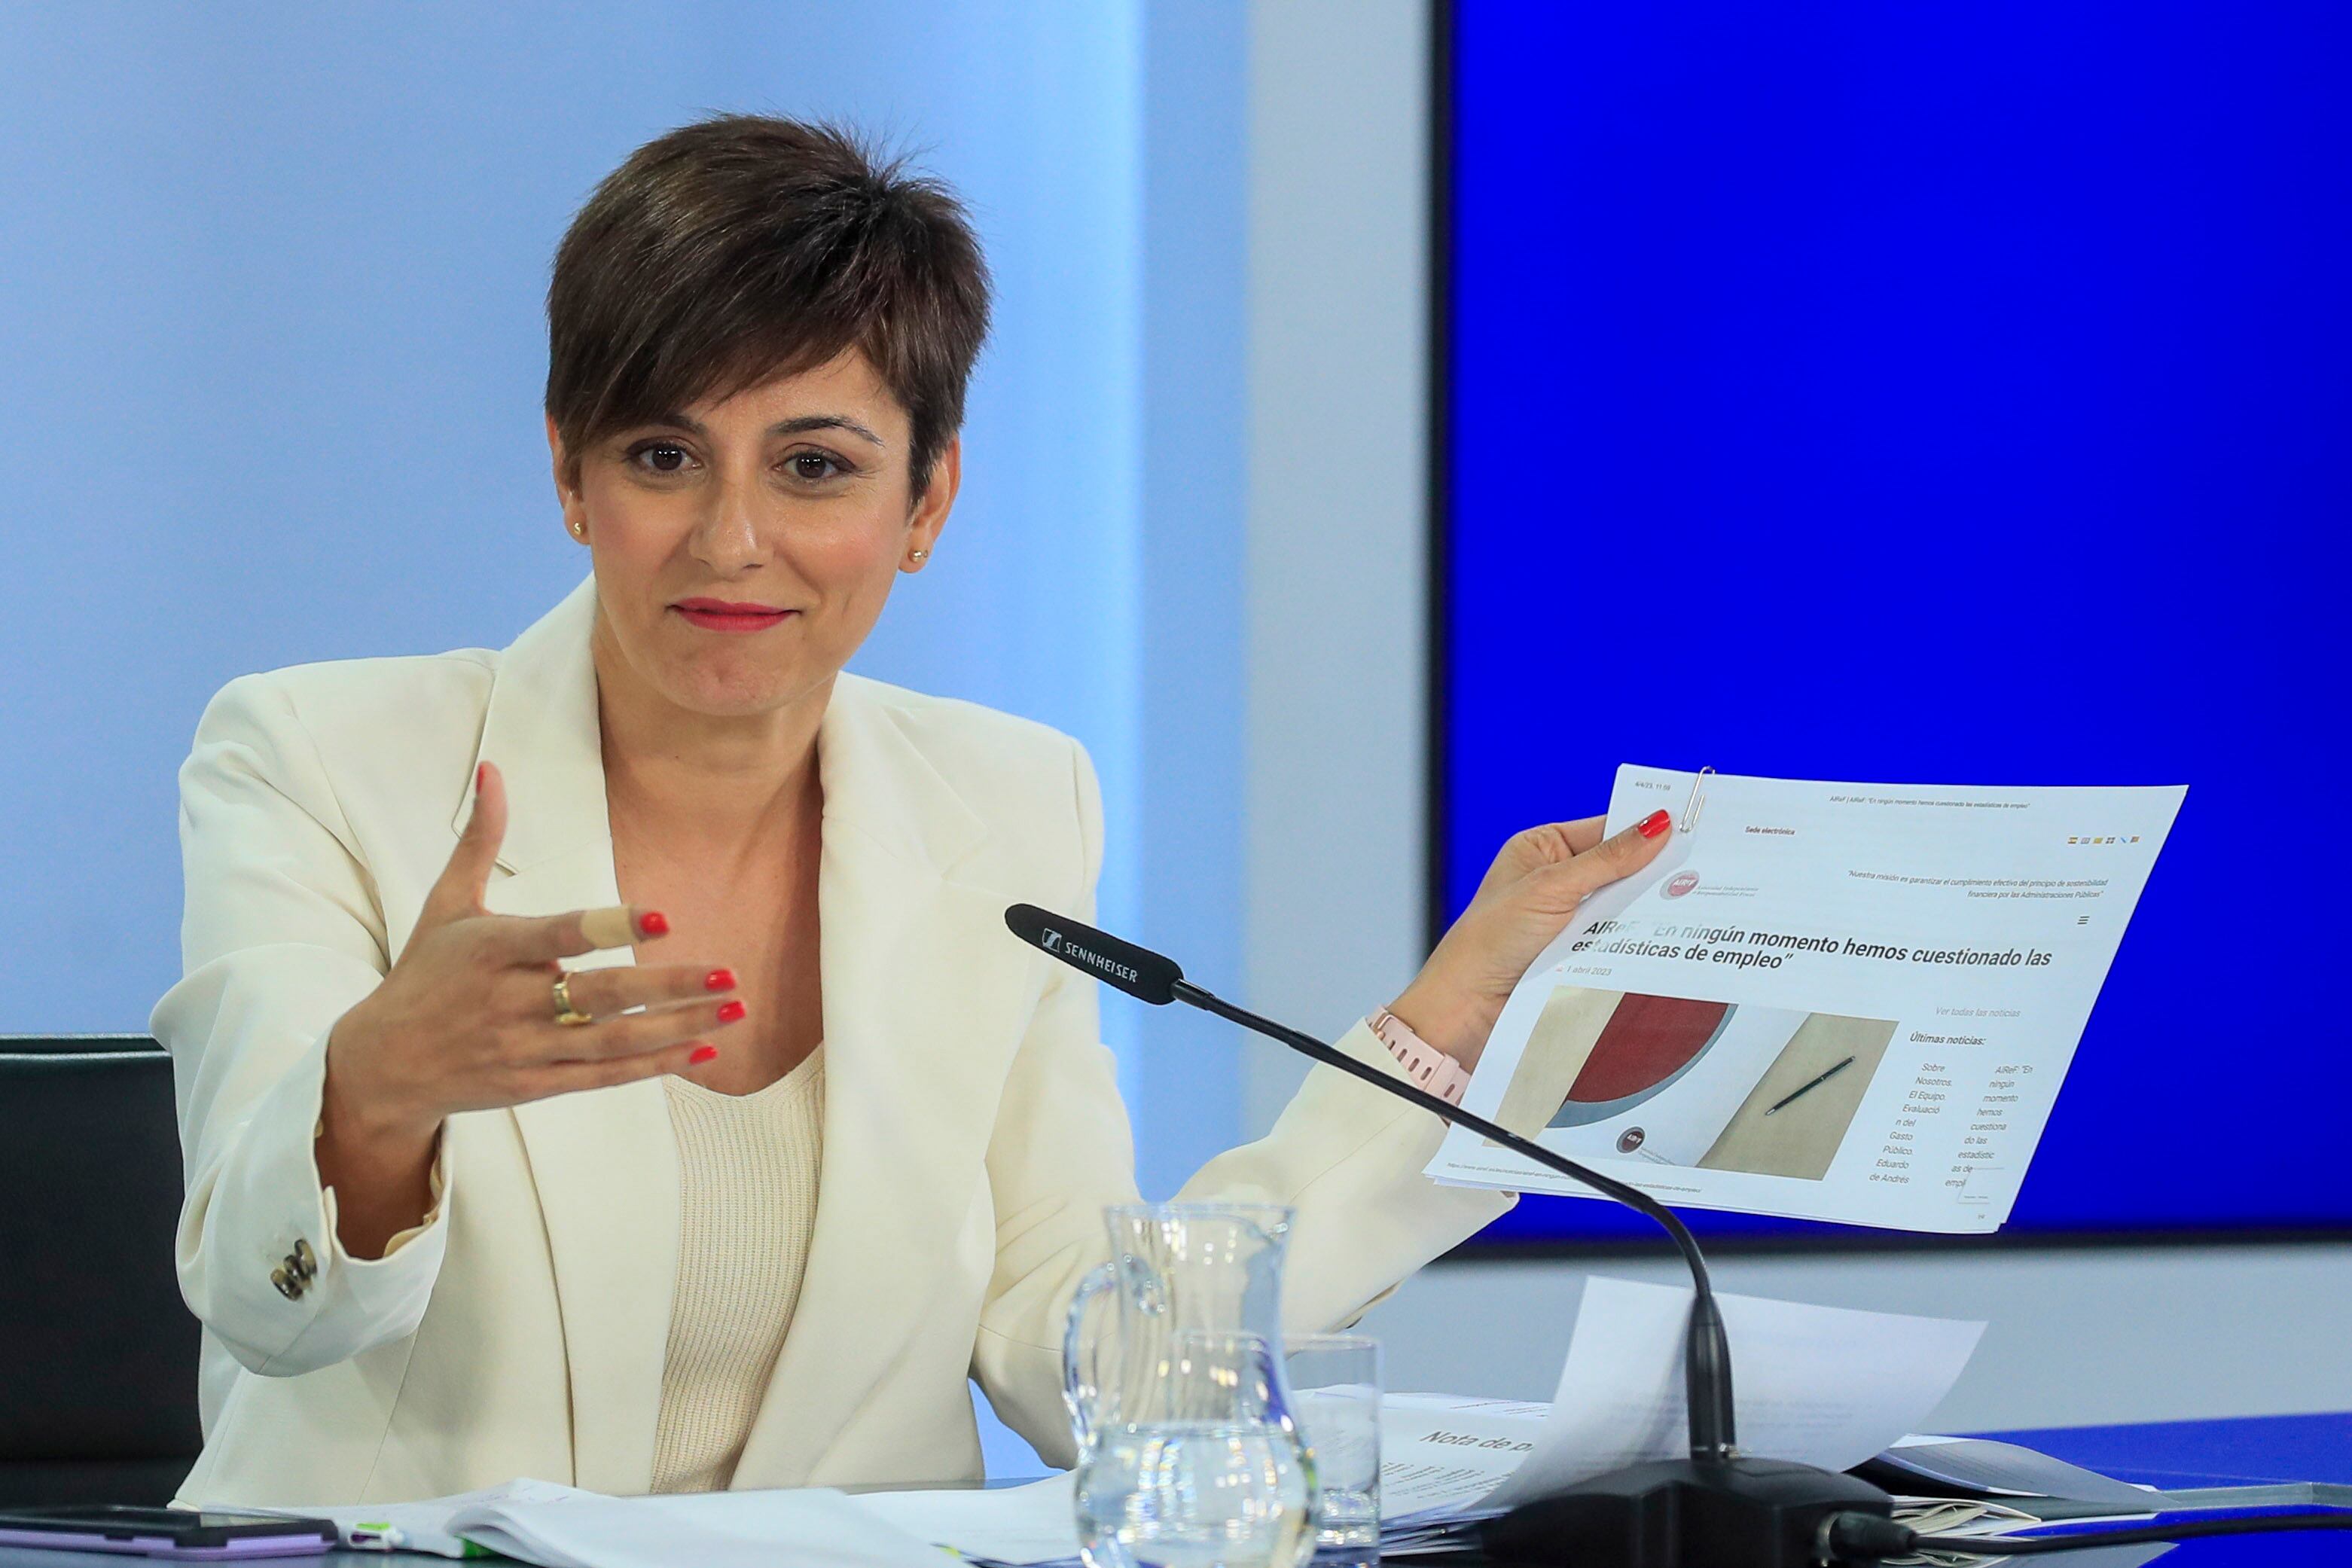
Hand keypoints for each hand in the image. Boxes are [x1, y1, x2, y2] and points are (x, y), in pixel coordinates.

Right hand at [316, 762, 743, 1253]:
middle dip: (670, 986)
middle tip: (728, 972)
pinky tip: (703, 1050)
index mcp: (491, 951)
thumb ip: (480, 840)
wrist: (383, 1065)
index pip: (560, 935)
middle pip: (601, 994)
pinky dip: (655, 1065)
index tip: (664, 917)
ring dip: (679, 1027)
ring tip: (734, 1007)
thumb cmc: (424, 973)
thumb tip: (492, 770)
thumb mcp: (444, 905)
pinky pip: (605, 1076)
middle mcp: (510, 1002)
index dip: (611, 926)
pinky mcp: (536, 1085)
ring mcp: (525, 1048)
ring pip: (613, 1040)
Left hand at [1387, 809, 1672, 1068]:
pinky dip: (1635, 938)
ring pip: (1623, 905)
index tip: (1686, 829)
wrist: (1470, 1005)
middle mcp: (1557, 879)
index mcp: (1542, 848)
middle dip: (1650, 873)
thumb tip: (1654, 825)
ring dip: (1645, 909)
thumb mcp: (1551, 887)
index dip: (1643, 830)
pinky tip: (1661, 936)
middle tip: (1698, 870)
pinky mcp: (1579, 952)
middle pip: (1619, 868)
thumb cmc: (1489, 940)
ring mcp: (1569, 917)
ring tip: (1687, 903)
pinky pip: (1618, 937)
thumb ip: (1607, 860)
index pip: (1605, 830)